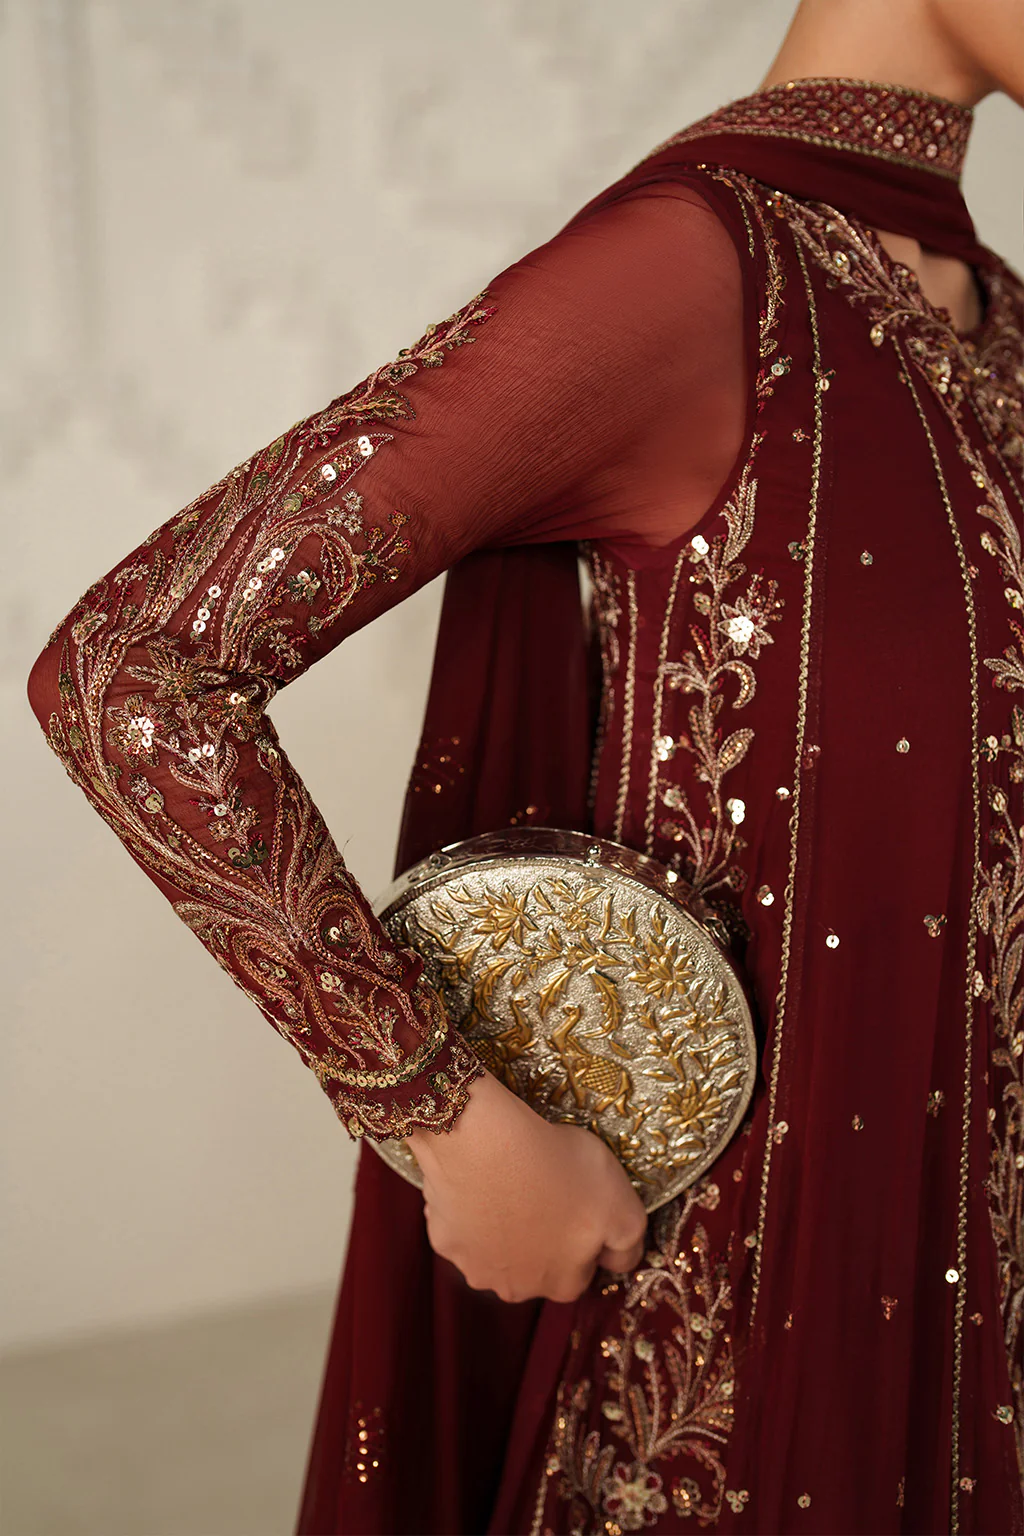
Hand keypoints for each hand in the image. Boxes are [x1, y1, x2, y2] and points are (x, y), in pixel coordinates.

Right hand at [406, 1069, 646, 1303]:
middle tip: (546, 1186)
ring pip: (497, 1247)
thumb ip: (628, 1240)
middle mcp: (517, 1289)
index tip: (580, 1199)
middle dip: (543, 1233)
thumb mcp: (621, 1203)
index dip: (585, 1233)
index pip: (582, 1269)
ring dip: (505, 1223)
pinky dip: (473, 1206)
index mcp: (563, 1285)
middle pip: (537, 1263)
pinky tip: (480, 1178)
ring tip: (513, 1179)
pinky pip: (464, 1225)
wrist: (484, 1143)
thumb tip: (622, 1262)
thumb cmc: (557, 1169)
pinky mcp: (443, 1238)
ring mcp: (475, 1266)